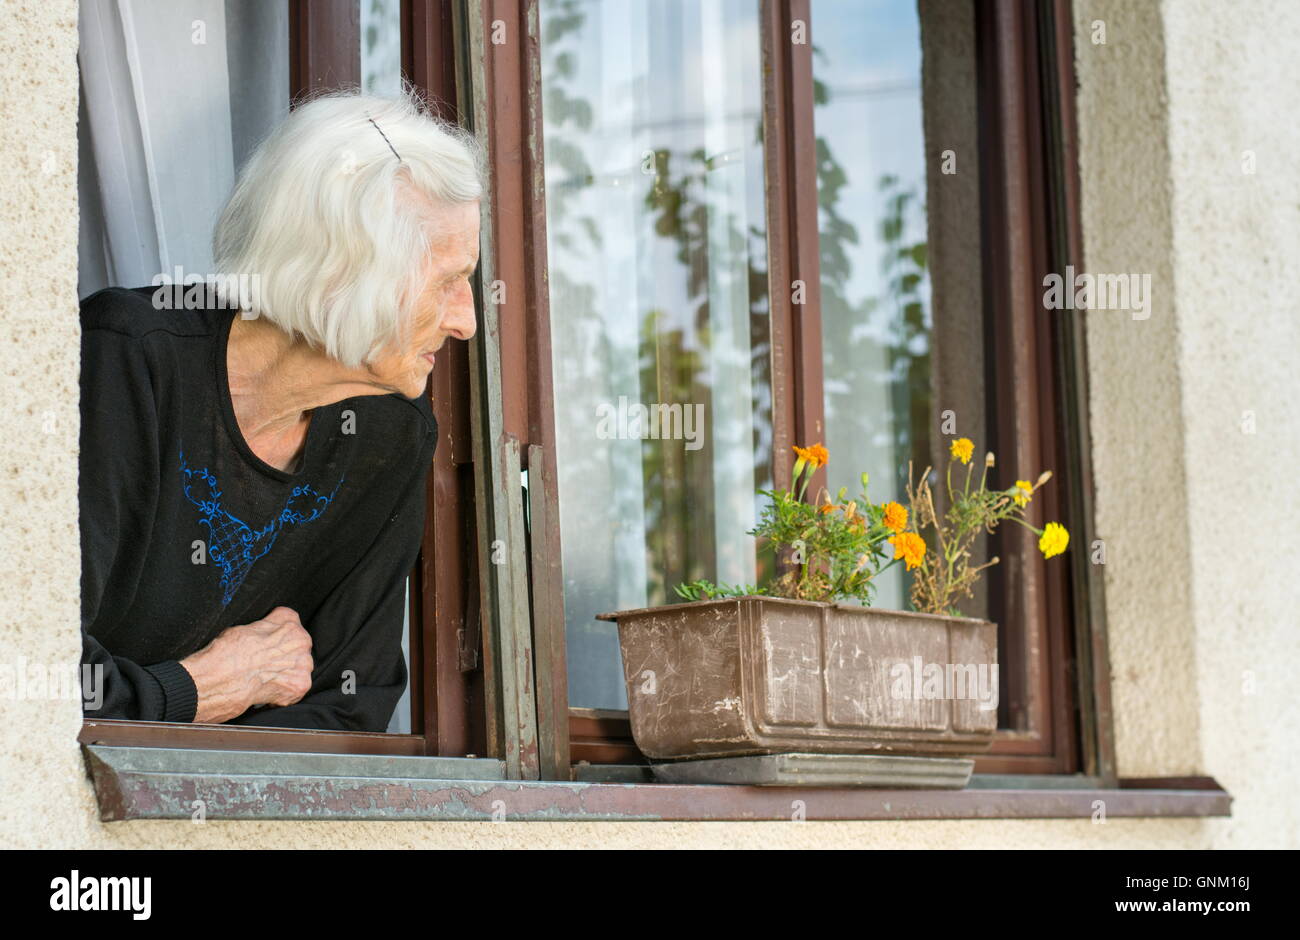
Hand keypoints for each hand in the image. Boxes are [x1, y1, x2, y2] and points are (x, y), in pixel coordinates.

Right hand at [179, 607, 313, 723]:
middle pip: (298, 646)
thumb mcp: (243, 627)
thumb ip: (263, 628)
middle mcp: (301, 640)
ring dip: (286, 673)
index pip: (289, 621)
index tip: (267, 642)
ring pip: (300, 667)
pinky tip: (266, 690)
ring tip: (264, 678)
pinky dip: (283, 692)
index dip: (276, 634)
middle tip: (264, 663)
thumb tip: (263, 635)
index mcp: (288, 620)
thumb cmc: (227, 652)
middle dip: (284, 654)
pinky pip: (296, 689)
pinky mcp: (300, 685)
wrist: (221, 679)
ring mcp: (304, 664)